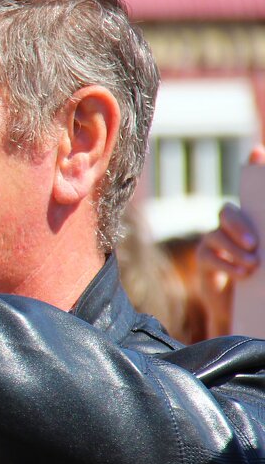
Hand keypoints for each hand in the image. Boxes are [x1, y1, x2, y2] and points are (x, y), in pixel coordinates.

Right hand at [196, 144, 264, 336]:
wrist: (244, 311)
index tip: (258, 153)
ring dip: (236, 250)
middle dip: (239, 224)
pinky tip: (243, 274)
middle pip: (226, 211)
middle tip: (255, 243)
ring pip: (217, 235)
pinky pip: (209, 256)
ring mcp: (214, 243)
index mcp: (252, 221)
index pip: (251, 192)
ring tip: (254, 265)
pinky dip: (227, 264)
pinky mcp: (205, 261)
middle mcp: (231, 227)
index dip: (254, 169)